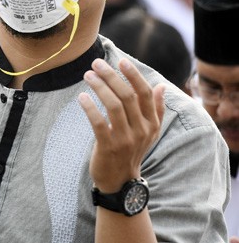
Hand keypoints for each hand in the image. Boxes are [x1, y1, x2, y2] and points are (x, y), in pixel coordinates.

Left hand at [80, 58, 164, 192]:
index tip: (121, 61)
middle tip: (96, 64)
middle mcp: (142, 130)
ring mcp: (126, 139)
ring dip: (100, 87)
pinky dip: (90, 107)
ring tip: (88, 75)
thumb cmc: (131, 151)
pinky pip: (99, 123)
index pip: (145, 93)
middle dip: (111, 77)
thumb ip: (156, 109)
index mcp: (152, 123)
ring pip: (114, 106)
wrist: (120, 181)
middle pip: (128, 96)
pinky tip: (82, 97)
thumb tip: (161, 86)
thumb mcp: (148, 132)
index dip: (133, 75)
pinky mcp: (108, 147)